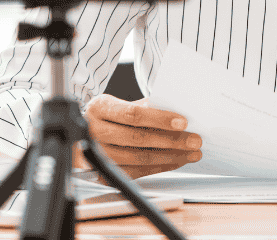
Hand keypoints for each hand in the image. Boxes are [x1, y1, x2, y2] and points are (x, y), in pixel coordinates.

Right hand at [76, 94, 201, 178]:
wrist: (82, 131)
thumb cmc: (107, 115)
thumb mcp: (120, 103)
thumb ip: (143, 106)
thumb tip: (176, 112)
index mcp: (100, 108)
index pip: (133, 114)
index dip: (160, 119)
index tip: (183, 122)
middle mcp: (95, 131)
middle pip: (137, 138)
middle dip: (171, 141)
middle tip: (194, 140)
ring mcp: (97, 155)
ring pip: (138, 158)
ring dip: (169, 157)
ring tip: (190, 153)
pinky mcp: (102, 173)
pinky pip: (136, 172)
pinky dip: (158, 167)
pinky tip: (174, 161)